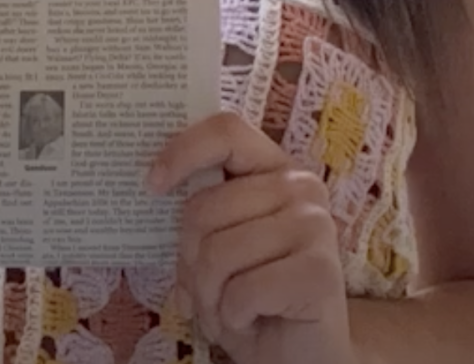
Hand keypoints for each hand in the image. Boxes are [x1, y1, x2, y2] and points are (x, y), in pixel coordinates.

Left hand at [146, 111, 355, 363]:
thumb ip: (202, 213)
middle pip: (205, 207)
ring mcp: (315, 225)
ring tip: (228, 309)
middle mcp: (300, 186)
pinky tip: (252, 321)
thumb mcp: (220, 244)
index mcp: (275, 168)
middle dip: (189, 261)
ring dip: (209, 297)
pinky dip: (233, 317)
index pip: (226, 131)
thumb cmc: (253, 295)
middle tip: (204, 290)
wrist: (299, 355)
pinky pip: (242, 291)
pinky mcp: (320, 272)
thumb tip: (153, 182)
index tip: (152, 184)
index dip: (183, 150)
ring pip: (218, 252)